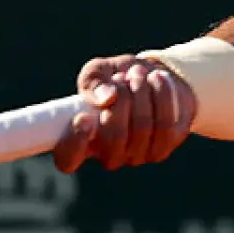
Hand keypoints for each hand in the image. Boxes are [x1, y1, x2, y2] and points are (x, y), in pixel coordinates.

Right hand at [51, 54, 195, 173]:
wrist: (153, 79)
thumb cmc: (117, 78)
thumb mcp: (99, 72)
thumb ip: (93, 81)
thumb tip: (106, 99)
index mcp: (81, 140)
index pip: (68, 160)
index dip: (73, 144)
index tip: (82, 118)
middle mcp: (107, 155)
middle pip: (113, 139)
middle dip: (122, 99)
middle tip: (124, 76)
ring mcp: (135, 156)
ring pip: (142, 129)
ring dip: (141, 93)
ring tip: (139, 73)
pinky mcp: (161, 150)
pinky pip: (165, 126)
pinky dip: (162, 96)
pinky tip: (157, 79)